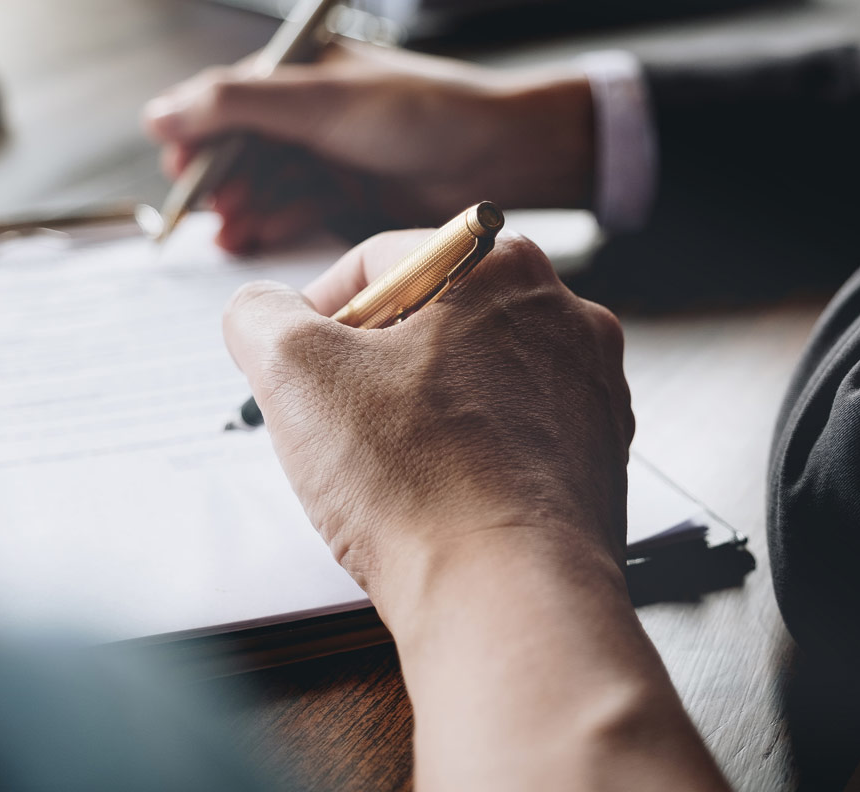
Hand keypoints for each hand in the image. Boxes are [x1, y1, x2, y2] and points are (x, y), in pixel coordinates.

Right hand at [145, 42, 594, 252]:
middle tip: (212, 211)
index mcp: (302, 70)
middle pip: (242, 149)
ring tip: (232, 234)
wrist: (502, 153)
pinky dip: (275, 221)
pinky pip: (297, 209)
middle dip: (222, 181)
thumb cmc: (422, 111)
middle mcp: (311, 112)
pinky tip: (256, 237)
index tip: (179, 171)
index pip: (227, 100)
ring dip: (245, 207)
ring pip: (267, 184)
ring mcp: (331, 155)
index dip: (198, 136)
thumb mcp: (320, 101)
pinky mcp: (351, 197)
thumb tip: (157, 114)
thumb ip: (237, 104)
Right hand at [222, 233, 725, 791]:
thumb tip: (260, 311)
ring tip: (389, 466)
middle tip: (335, 419)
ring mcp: (591, 388)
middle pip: (436, 317)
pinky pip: (515, 435)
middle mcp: (565, 315)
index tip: (295, 364)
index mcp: (504, 266)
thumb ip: (260, 315)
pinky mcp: (599, 456)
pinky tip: (440, 495)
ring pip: (477, 377)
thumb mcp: (296, 371)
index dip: (319, 312)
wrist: (508, 598)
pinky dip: (472, 454)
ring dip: (424, 409)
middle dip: (375, 364)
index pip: (383, 261)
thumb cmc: (416, 482)